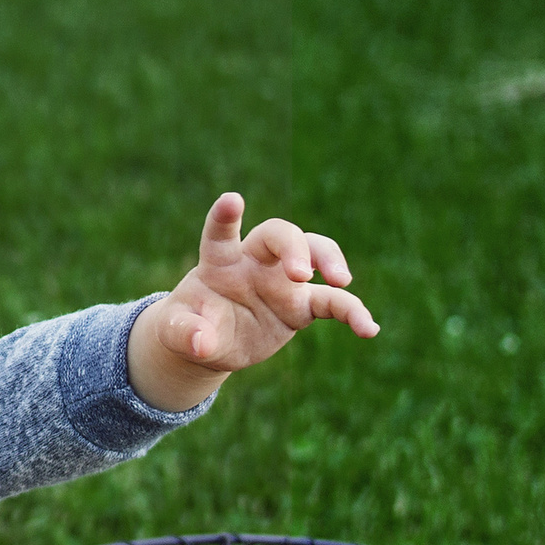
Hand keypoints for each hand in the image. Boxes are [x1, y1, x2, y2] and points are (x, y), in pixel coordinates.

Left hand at [130, 193, 377, 409]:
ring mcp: (283, 281)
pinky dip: (353, 313)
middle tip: (301, 273)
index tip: (233, 200)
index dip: (226, 216)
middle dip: (295, 247)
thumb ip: (183, 332)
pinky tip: (369, 329)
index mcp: (219, 261)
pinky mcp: (302, 305)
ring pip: (315, 253)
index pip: (222, 232)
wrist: (210, 343)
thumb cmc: (189, 326)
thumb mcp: (175, 332)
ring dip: (330, 261)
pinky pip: (334, 303)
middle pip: (281, 234)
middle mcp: (256, 262)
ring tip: (340, 282)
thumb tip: (201, 344)